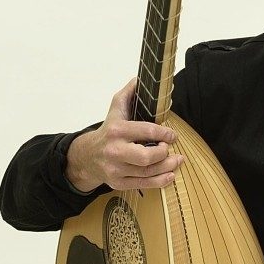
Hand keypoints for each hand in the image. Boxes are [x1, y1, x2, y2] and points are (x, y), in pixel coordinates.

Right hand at [65, 77, 184, 190]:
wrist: (86, 156)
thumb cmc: (107, 131)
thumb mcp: (115, 109)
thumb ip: (128, 94)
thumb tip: (140, 78)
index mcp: (116, 131)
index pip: (145, 131)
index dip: (164, 134)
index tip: (172, 135)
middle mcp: (114, 151)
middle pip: (145, 157)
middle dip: (163, 152)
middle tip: (169, 148)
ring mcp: (115, 169)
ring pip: (147, 172)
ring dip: (167, 167)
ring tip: (178, 160)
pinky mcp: (118, 183)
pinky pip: (143, 185)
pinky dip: (160, 181)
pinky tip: (170, 174)